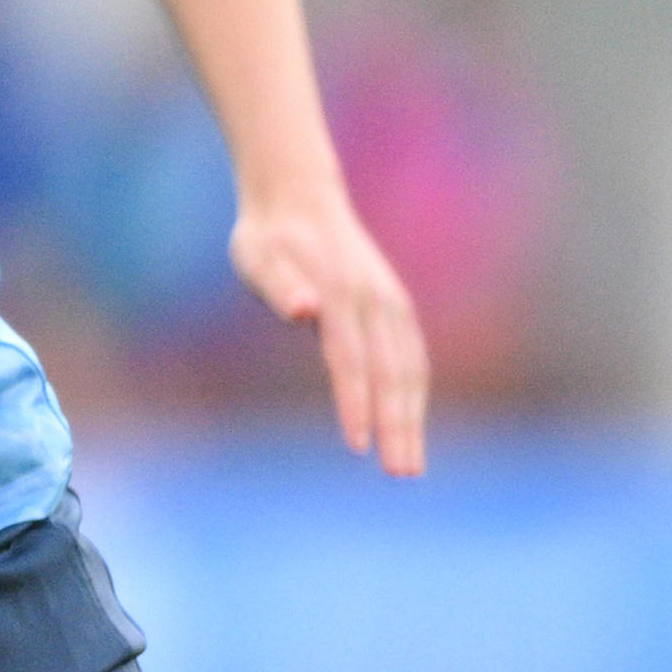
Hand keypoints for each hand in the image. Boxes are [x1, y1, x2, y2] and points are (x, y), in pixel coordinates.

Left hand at [232, 184, 430, 475]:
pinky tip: (411, 424)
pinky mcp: (395, 307)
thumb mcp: (257, 254)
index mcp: (341, 294)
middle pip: (390, 372)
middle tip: (402, 474)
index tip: (358, 446)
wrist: (298, 197)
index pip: (350, 361)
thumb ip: (280, 285)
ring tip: (410, 464)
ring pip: (409, 369)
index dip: (356, 404)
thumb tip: (305, 312)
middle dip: (397, 425)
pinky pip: (411, 357)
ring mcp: (390, 304)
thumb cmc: (267, 236)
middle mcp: (374, 301)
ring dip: (412, 417)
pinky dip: (414, 393)